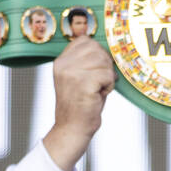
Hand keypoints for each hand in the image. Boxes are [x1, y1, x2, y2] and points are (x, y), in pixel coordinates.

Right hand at [43, 37, 116, 170]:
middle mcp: (64, 65)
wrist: (72, 129)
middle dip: (105, 65)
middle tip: (99, 83)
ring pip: (104, 61)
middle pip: (97, 49)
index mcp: (61, 61)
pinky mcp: (83, 84)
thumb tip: (107, 49)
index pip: (85, 41)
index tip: (96, 71)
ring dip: (107, 76)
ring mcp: (72, 73)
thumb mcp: (78, 77)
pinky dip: (109, 86)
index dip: (97, 54)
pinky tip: (100, 95)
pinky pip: (107, 75)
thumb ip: (87, 61)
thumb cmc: (81, 105)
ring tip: (98, 89)